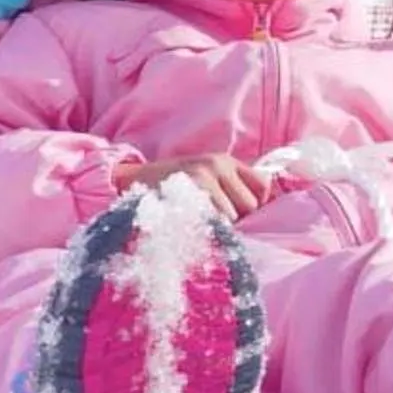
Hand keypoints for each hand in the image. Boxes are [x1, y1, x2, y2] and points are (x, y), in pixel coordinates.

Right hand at [114, 153, 271, 220]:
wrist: (129, 182)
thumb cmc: (172, 188)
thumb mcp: (204, 177)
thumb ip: (229, 189)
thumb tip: (260, 214)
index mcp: (224, 161)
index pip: (263, 185)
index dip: (256, 204)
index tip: (241, 214)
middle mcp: (216, 165)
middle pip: (250, 205)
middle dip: (237, 219)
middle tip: (211, 220)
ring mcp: (201, 178)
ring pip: (233, 218)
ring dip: (219, 228)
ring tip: (197, 222)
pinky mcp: (187, 194)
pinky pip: (212, 223)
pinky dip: (205, 231)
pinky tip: (192, 228)